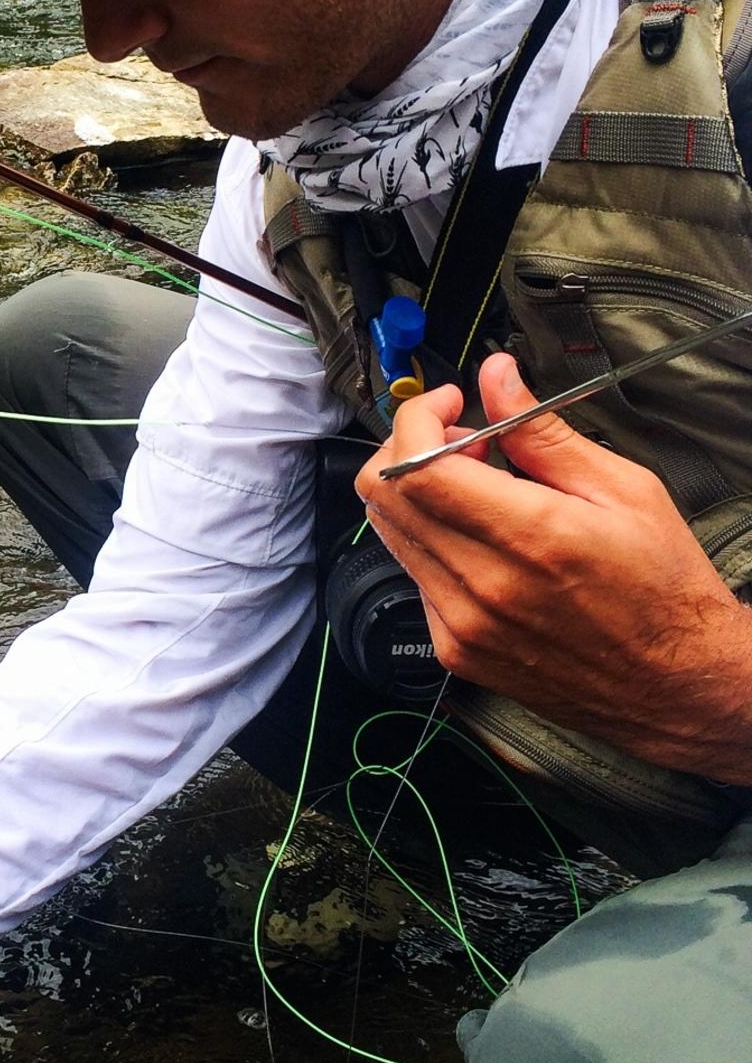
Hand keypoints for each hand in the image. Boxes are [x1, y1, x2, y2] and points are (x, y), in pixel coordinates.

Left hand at [356, 352, 751, 783]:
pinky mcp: (454, 650)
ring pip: (390, 532)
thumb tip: (497, 377)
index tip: (448, 403)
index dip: (416, 420)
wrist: (678, 685)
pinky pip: (413, 575)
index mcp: (529, 537)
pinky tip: (484, 539)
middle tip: (464, 442)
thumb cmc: (664, 587)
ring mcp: (461, 624)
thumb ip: (542, 431)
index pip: (414, 466)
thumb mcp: (623, 490)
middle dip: (409, 448)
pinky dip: (434, 541)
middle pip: (384, 495)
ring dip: (418, 494)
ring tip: (480, 488)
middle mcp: (483, 586)